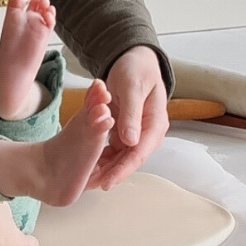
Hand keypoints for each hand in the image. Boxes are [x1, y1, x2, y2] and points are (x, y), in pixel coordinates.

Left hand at [89, 46, 168, 191]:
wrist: (134, 59)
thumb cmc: (136, 69)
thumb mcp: (132, 87)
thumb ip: (131, 113)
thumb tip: (132, 142)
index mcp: (156, 122)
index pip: (140, 152)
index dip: (123, 169)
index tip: (108, 181)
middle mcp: (149, 131)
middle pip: (131, 159)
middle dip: (114, 173)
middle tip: (93, 186)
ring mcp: (138, 132)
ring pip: (122, 157)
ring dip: (108, 168)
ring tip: (89, 181)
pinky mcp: (127, 130)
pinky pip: (115, 149)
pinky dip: (104, 156)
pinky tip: (90, 164)